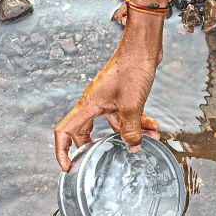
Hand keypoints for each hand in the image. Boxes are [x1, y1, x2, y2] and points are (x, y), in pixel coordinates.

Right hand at [54, 9, 163, 171]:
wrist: (143, 47)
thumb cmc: (131, 69)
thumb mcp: (131, 105)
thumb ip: (130, 130)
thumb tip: (133, 147)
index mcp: (87, 105)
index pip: (64, 131)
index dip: (62, 151)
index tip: (68, 167)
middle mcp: (94, 103)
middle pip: (86, 131)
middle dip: (98, 147)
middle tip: (105, 160)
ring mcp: (108, 99)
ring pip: (113, 125)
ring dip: (130, 133)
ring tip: (148, 140)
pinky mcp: (122, 96)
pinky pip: (126, 115)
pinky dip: (139, 122)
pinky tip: (154, 126)